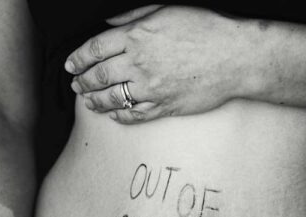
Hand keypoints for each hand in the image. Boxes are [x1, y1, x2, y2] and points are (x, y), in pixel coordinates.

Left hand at [65, 5, 251, 123]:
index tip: (71, 64)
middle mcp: (139, 63)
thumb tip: (110, 24)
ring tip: (88, 101)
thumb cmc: (206, 29)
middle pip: (98, 76)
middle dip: (82, 82)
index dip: (78, 58)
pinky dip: (119, 116)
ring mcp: (151, 88)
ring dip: (95, 101)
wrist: (235, 57)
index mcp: (137, 36)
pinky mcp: (165, 106)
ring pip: (112, 98)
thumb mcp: (167, 10)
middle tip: (76, 85)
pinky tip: (113, 115)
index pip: (94, 49)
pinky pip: (134, 115)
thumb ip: (134, 16)